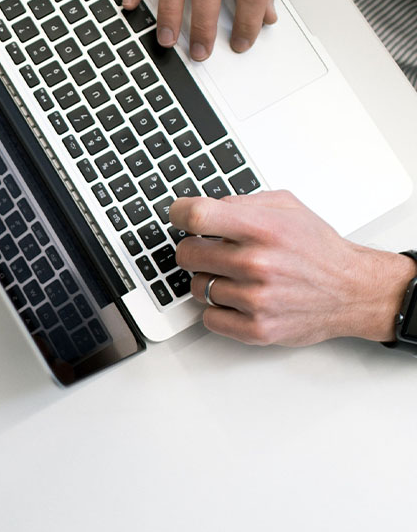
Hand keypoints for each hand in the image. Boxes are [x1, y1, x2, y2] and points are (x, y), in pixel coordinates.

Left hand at [172, 191, 415, 345]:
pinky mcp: (256, 329)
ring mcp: (255, 300)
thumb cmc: (319, 249)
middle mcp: (257, 264)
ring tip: (236, 276)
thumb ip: (242, 202)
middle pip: (187, 254)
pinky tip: (237, 298)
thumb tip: (204, 207)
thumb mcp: (287, 207)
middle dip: (194, 249)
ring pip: (197, 287)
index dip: (179, 214)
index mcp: (263, 229)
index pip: (197, 217)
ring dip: (210, 280)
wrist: (352, 291)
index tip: (179, 216)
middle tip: (210, 250)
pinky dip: (218, 309)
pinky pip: (209, 318)